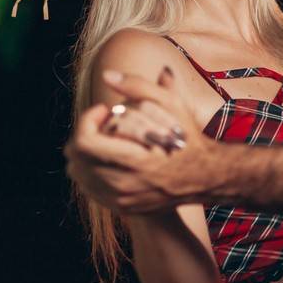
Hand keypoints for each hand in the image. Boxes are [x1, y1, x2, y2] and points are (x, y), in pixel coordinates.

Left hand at [64, 67, 216, 213]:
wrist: (205, 176)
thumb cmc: (189, 139)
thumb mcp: (172, 105)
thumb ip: (139, 86)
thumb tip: (108, 75)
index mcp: (133, 161)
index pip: (85, 142)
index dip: (88, 120)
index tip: (104, 110)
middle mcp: (123, 185)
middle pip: (76, 160)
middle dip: (83, 134)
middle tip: (102, 124)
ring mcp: (121, 199)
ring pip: (79, 175)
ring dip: (85, 153)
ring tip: (104, 139)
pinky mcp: (122, 207)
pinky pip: (90, 189)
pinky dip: (91, 171)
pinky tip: (106, 158)